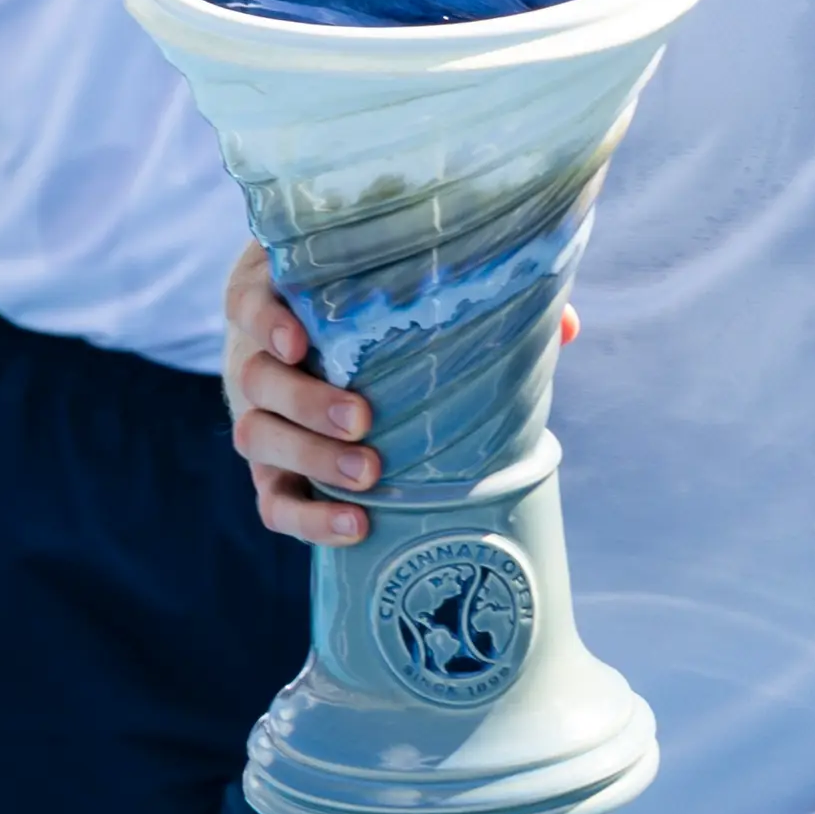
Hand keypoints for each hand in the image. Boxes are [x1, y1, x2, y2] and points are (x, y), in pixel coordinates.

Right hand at [222, 242, 579, 545]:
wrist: (341, 360)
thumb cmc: (381, 310)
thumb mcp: (407, 287)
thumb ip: (480, 297)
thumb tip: (565, 329)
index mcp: (281, 299)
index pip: (250, 300)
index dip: (266, 319)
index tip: (301, 339)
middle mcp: (256, 356)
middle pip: (254, 379)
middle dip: (306, 401)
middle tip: (363, 418)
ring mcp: (257, 416)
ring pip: (256, 438)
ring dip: (311, 458)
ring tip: (369, 474)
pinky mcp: (270, 470)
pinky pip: (273, 502)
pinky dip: (308, 517)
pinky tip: (356, 526)